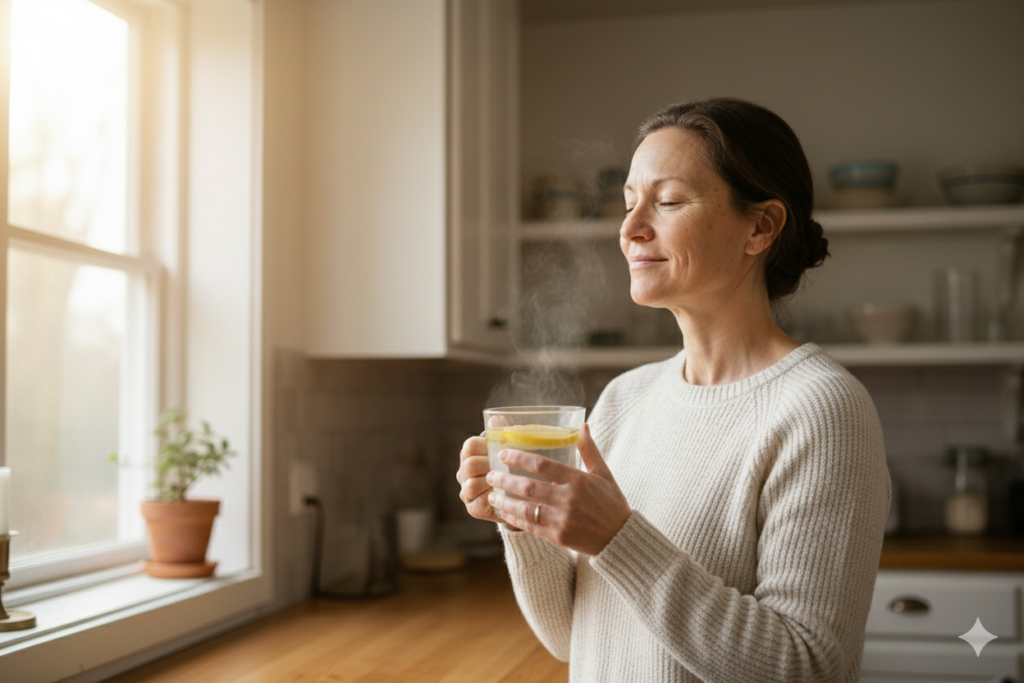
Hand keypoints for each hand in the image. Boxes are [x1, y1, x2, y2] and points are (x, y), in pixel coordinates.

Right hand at [456, 432, 520, 528]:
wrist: (519, 496)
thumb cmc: (512, 467)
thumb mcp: (510, 449)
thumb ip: (502, 433)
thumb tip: (496, 418)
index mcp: (469, 454)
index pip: (470, 446)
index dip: (487, 447)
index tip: (504, 450)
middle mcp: (463, 472)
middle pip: (470, 464)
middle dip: (491, 465)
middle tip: (508, 467)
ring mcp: (466, 491)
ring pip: (472, 484)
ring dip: (492, 483)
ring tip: (508, 482)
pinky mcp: (473, 508)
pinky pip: (479, 503)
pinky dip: (493, 498)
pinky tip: (506, 496)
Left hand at [485, 424, 630, 555]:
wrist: (621, 538)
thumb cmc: (612, 503)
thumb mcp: (604, 474)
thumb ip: (589, 450)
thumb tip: (582, 426)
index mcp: (578, 480)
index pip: (542, 465)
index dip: (520, 458)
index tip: (504, 453)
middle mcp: (568, 499)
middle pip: (528, 486)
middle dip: (505, 479)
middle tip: (490, 473)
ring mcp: (562, 520)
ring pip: (525, 508)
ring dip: (505, 501)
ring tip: (491, 494)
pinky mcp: (558, 537)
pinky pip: (530, 526)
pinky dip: (514, 519)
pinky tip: (503, 512)